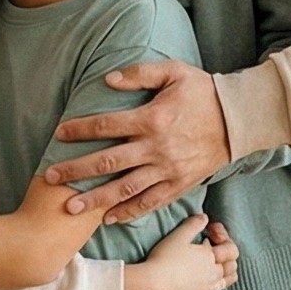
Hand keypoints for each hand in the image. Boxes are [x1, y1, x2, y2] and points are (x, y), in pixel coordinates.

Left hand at [45, 61, 232, 222]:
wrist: (240, 119)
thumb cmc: (204, 92)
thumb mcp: (174, 72)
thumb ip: (140, 74)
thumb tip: (107, 80)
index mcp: (152, 118)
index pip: (107, 125)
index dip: (80, 130)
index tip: (59, 135)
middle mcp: (156, 148)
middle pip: (108, 161)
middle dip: (76, 170)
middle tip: (50, 177)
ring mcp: (168, 170)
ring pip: (125, 188)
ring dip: (96, 199)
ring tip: (71, 208)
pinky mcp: (180, 185)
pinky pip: (151, 202)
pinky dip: (129, 212)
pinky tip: (109, 218)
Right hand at [122, 213, 240, 289]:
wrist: (152, 286)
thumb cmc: (164, 258)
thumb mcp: (178, 236)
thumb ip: (193, 225)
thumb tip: (205, 217)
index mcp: (210, 257)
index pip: (231, 249)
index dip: (224, 239)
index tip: (209, 236)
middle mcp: (213, 275)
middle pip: (231, 267)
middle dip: (225, 258)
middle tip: (211, 253)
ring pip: (225, 285)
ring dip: (221, 276)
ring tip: (210, 272)